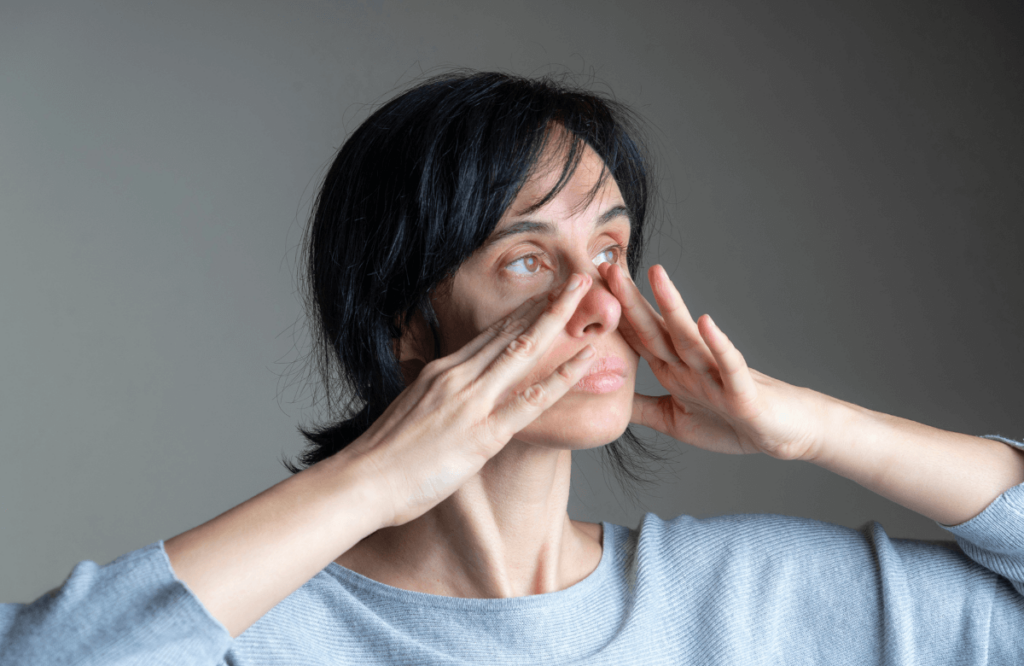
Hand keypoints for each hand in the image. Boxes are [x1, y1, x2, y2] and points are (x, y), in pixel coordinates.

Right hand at [345, 273, 597, 527]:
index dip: (521, 313)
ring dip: (557, 318)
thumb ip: (433, 399)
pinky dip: (563, 376)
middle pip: (510, 331)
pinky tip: (587, 358)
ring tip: (585, 292)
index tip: (545, 295)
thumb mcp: (409, 414)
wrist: (362, 480)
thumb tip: (446, 398)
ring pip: (523, 350)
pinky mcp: (482, 432)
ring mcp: (472, 401)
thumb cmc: (383, 457)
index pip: (489, 334)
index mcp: (441, 372)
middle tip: (575, 278)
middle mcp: (458, 377)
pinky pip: (531, 399)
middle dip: (546, 302)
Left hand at [599, 262, 824, 460]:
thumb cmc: (732, 422)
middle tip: (608, 266)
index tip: (587, 289)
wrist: (784, 433)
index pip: (638, 337)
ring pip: (689, 336)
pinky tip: (706, 321)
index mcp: (673, 370)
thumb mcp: (674, 420)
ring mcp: (717, 373)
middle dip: (631, 300)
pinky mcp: (743, 390)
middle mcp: (692, 364)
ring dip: (673, 306)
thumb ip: (641, 407)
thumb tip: (604, 400)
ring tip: (656, 275)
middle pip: (655, 328)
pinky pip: (729, 364)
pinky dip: (718, 344)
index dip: (612, 316)